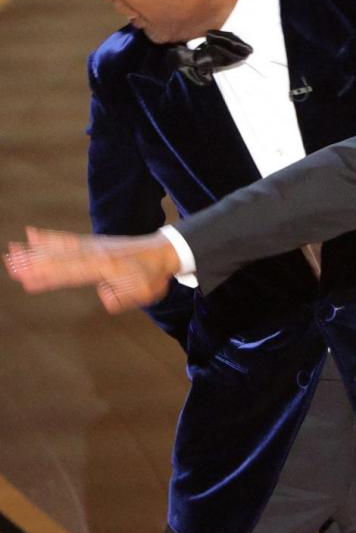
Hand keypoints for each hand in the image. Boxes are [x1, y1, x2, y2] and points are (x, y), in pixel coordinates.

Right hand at [6, 227, 178, 312]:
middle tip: (11, 265)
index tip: (28, 280)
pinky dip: (50, 237)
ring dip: (36, 251)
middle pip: (61, 259)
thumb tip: (104, 296)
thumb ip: (123, 297)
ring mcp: (94, 246)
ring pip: (60, 248)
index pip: (72, 273)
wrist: (164, 252)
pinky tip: (32, 234)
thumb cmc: (154, 276)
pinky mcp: (93, 243)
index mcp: (107, 267)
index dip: (50, 276)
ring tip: (13, 251)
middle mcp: (96, 253)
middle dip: (35, 263)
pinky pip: (68, 240)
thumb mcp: (145, 292)